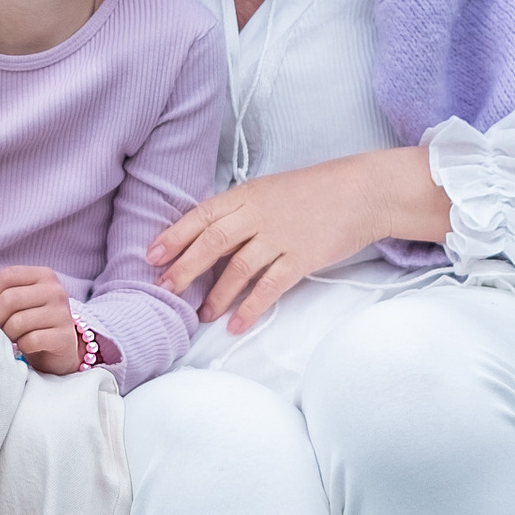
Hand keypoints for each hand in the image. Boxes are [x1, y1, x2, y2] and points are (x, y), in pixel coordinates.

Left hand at [0, 264, 82, 376]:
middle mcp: (56, 291)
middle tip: (2, 326)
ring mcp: (62, 314)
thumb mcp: (21, 299)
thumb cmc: (32, 321)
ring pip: (17, 323)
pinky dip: (23, 346)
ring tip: (16, 336)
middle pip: (9, 299)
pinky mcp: (64, 338)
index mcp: (44, 275)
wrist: (59, 349)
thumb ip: (5, 291)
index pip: (6, 276)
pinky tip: (29, 346)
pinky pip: (30, 341)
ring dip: (10, 334)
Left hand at [149, 147, 448, 333]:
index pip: (202, 215)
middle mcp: (259, 214)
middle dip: (185, 269)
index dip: (174, 236)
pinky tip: (236, 324)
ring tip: (201, 315)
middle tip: (165, 290)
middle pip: (213, 243)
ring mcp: (282, 237)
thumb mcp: (269, 189)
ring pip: (238, 268)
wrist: (363, 191)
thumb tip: (205, 235)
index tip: (152, 256)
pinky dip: (251, 307)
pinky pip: (270, 287)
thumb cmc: (314, 191)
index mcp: (247, 194)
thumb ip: (239, 210)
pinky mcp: (303, 258)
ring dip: (217, 295)